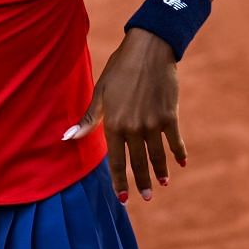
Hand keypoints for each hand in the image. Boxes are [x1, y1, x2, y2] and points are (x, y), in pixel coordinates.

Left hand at [64, 29, 186, 204]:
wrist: (148, 50)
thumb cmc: (120, 69)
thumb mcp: (100, 92)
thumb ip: (89, 119)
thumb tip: (67, 138)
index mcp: (114, 123)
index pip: (117, 160)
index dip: (120, 180)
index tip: (123, 198)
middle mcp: (134, 127)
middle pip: (138, 162)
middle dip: (142, 182)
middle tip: (145, 198)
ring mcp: (154, 122)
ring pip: (158, 155)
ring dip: (161, 172)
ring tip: (162, 184)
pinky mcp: (170, 115)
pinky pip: (174, 141)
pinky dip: (178, 152)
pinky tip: (181, 163)